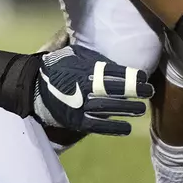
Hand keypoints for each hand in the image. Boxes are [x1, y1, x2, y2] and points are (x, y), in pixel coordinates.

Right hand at [29, 44, 151, 135]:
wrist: (32, 87)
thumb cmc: (57, 67)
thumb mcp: (73, 54)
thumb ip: (92, 56)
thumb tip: (113, 54)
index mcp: (83, 68)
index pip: (112, 72)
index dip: (130, 75)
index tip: (144, 77)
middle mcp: (83, 86)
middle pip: (113, 89)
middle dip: (133, 91)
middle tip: (149, 92)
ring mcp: (79, 105)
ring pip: (108, 107)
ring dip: (127, 109)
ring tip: (142, 109)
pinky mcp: (75, 121)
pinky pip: (97, 125)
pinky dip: (112, 128)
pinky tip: (127, 128)